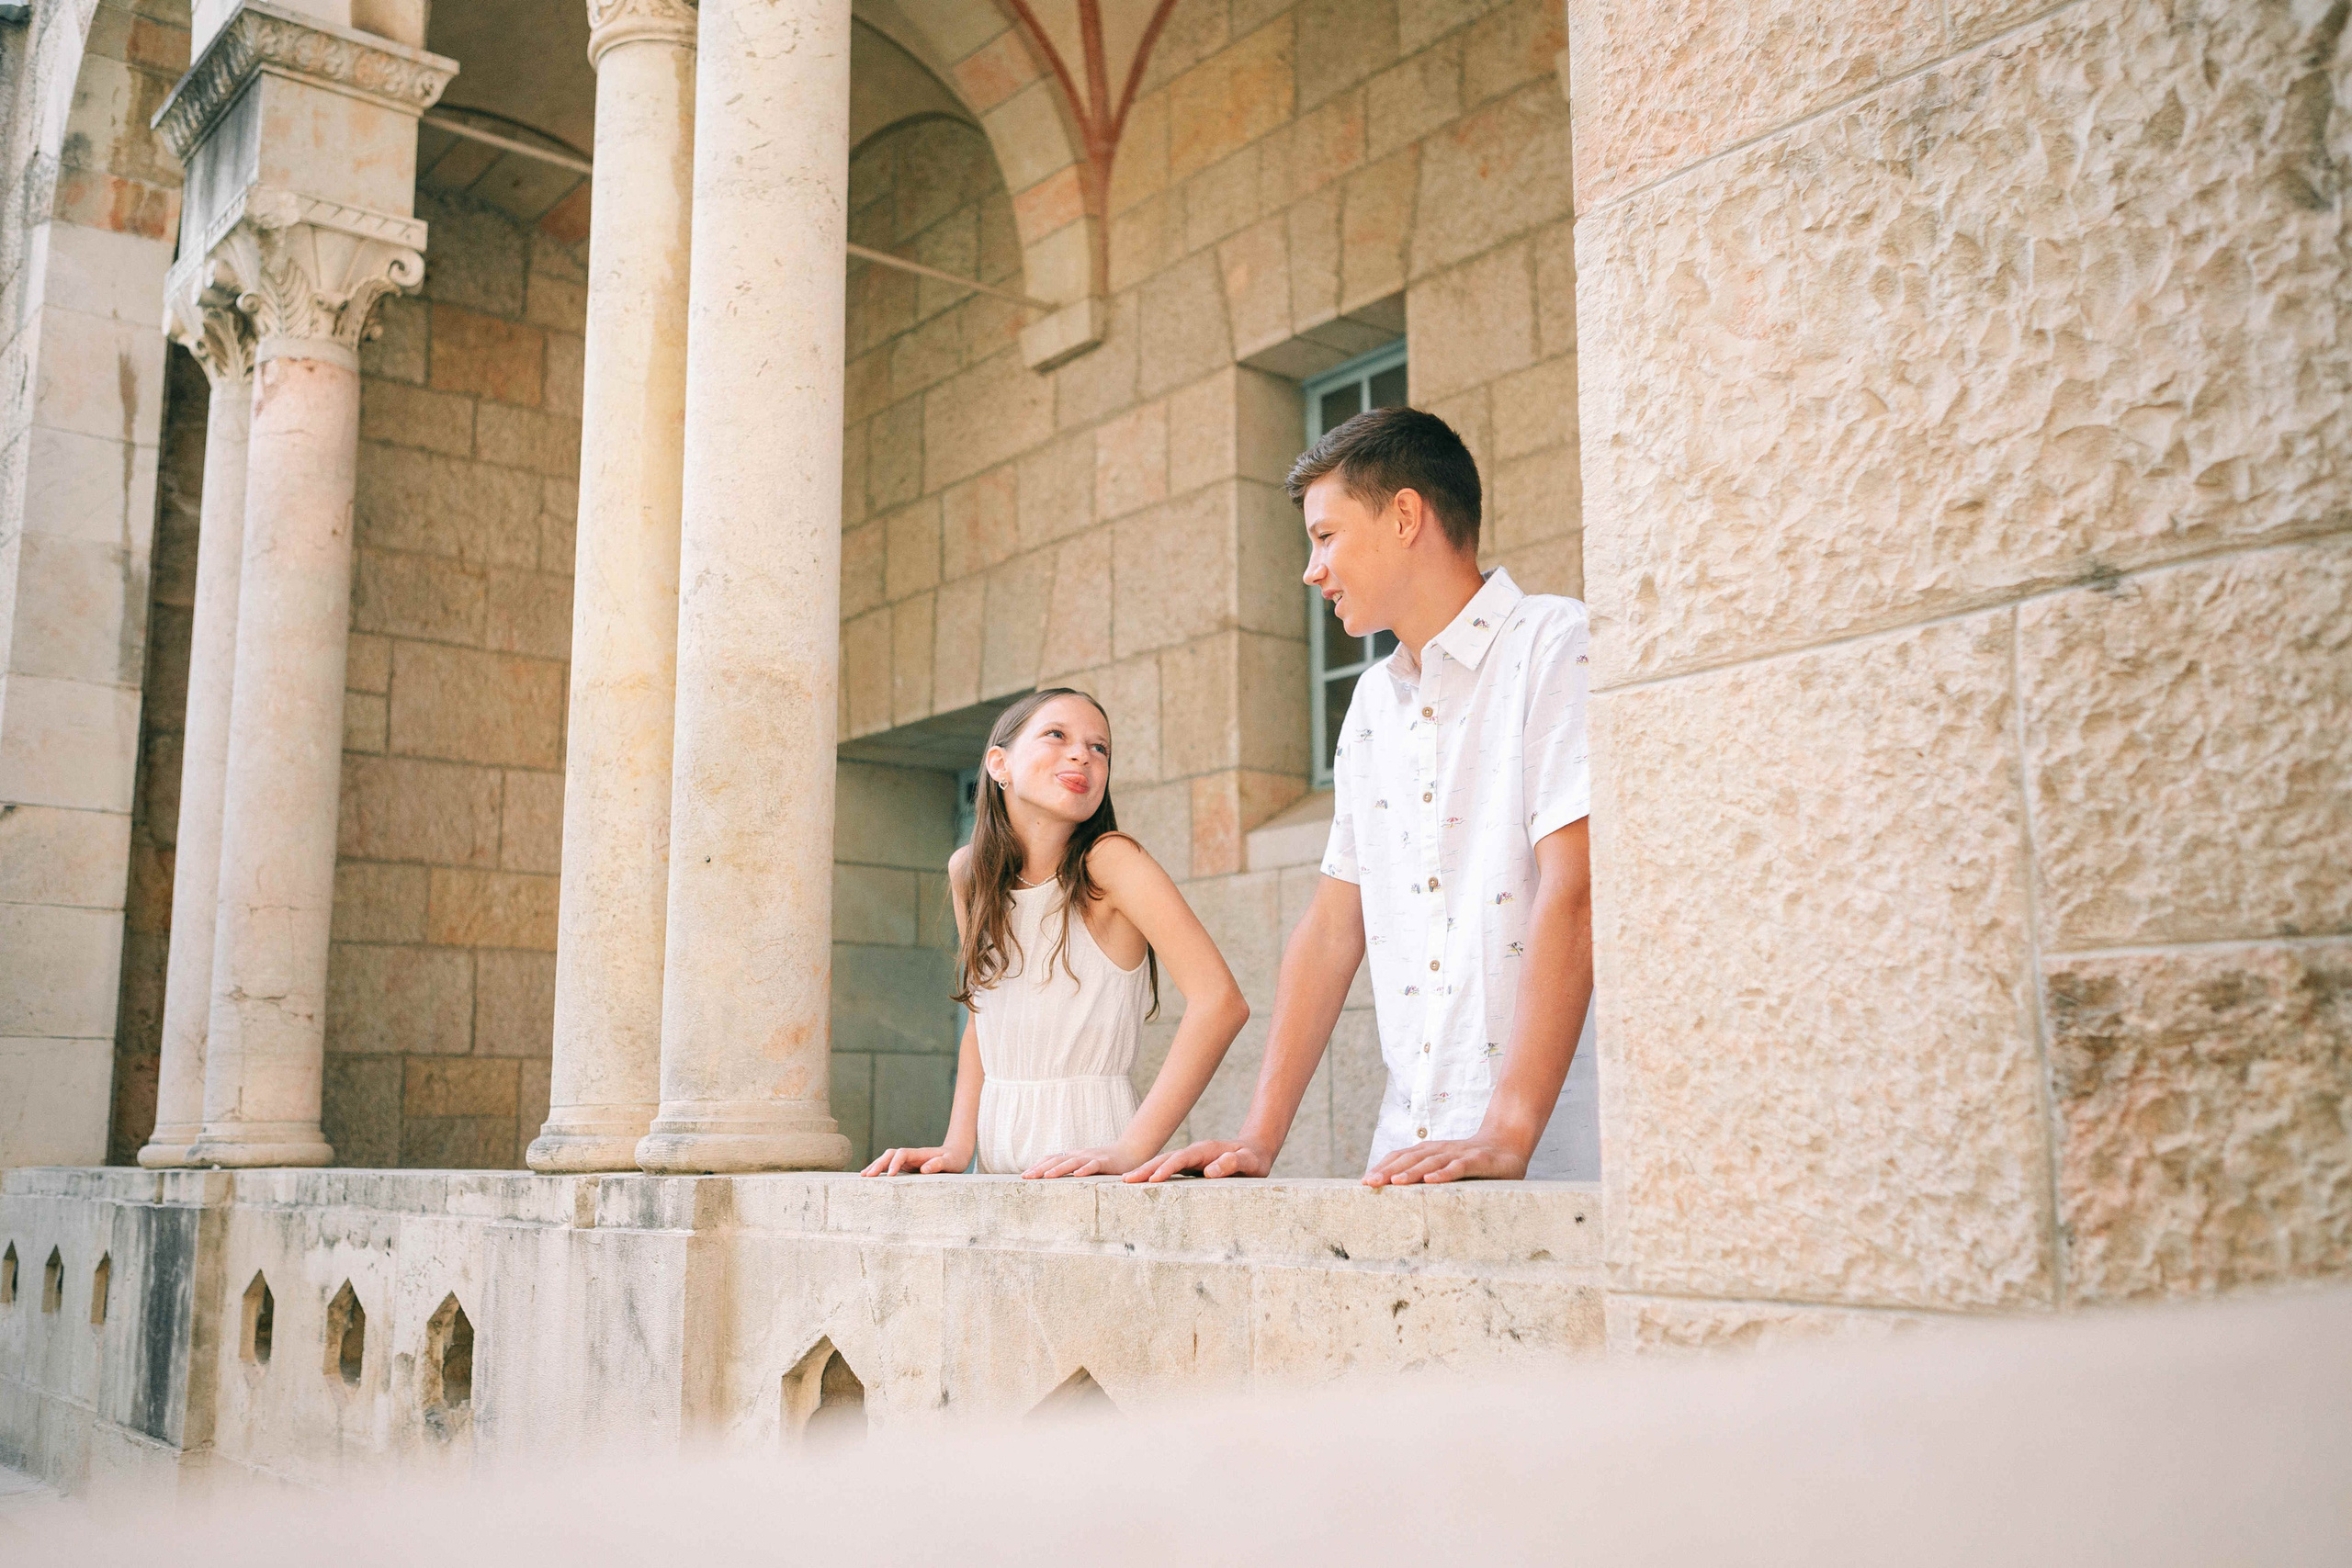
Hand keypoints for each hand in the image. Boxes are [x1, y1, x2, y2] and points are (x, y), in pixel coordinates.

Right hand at [861, 1145, 966, 1175]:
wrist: (956, 1153)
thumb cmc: (955, 1159)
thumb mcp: (951, 1162)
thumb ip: (939, 1164)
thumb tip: (924, 1169)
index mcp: (920, 1154)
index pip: (902, 1154)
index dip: (895, 1163)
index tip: (889, 1176)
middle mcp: (911, 1155)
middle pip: (890, 1155)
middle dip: (878, 1164)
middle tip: (867, 1176)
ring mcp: (908, 1161)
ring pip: (887, 1159)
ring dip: (875, 1166)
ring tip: (863, 1176)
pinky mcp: (907, 1167)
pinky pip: (890, 1167)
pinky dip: (880, 1170)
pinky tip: (870, 1177)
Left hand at [1022, 1146, 1139, 1178]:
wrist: (1130, 1152)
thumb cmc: (1106, 1162)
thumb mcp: (1085, 1165)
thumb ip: (1071, 1170)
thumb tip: (1051, 1179)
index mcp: (1073, 1156)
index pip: (1051, 1159)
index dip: (1037, 1166)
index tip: (1024, 1176)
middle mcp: (1079, 1155)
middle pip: (1057, 1160)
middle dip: (1040, 1169)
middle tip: (1026, 1177)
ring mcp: (1092, 1157)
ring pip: (1072, 1162)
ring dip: (1058, 1169)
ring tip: (1046, 1176)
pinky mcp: (1105, 1163)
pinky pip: (1093, 1166)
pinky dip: (1085, 1170)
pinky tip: (1077, 1176)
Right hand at [1124, 1139, 1273, 1181]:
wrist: (1254, 1150)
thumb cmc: (1254, 1159)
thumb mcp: (1251, 1161)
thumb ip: (1235, 1162)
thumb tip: (1211, 1170)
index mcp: (1206, 1150)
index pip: (1182, 1158)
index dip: (1168, 1168)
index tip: (1153, 1180)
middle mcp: (1194, 1152)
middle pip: (1166, 1158)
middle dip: (1146, 1168)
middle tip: (1125, 1181)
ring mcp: (1190, 1159)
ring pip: (1163, 1163)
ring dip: (1145, 1171)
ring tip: (1126, 1182)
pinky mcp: (1189, 1167)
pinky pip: (1168, 1170)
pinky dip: (1153, 1174)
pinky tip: (1142, 1183)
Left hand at [1362, 1135, 1528, 1185]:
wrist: (1508, 1142)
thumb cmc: (1474, 1161)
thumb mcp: (1449, 1167)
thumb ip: (1429, 1176)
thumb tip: (1400, 1196)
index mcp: (1431, 1151)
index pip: (1402, 1156)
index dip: (1383, 1166)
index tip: (1364, 1182)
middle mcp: (1441, 1150)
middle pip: (1411, 1158)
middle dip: (1388, 1170)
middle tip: (1369, 1184)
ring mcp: (1459, 1153)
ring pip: (1431, 1162)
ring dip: (1412, 1172)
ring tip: (1394, 1183)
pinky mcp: (1478, 1160)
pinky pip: (1459, 1167)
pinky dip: (1444, 1173)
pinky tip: (1431, 1181)